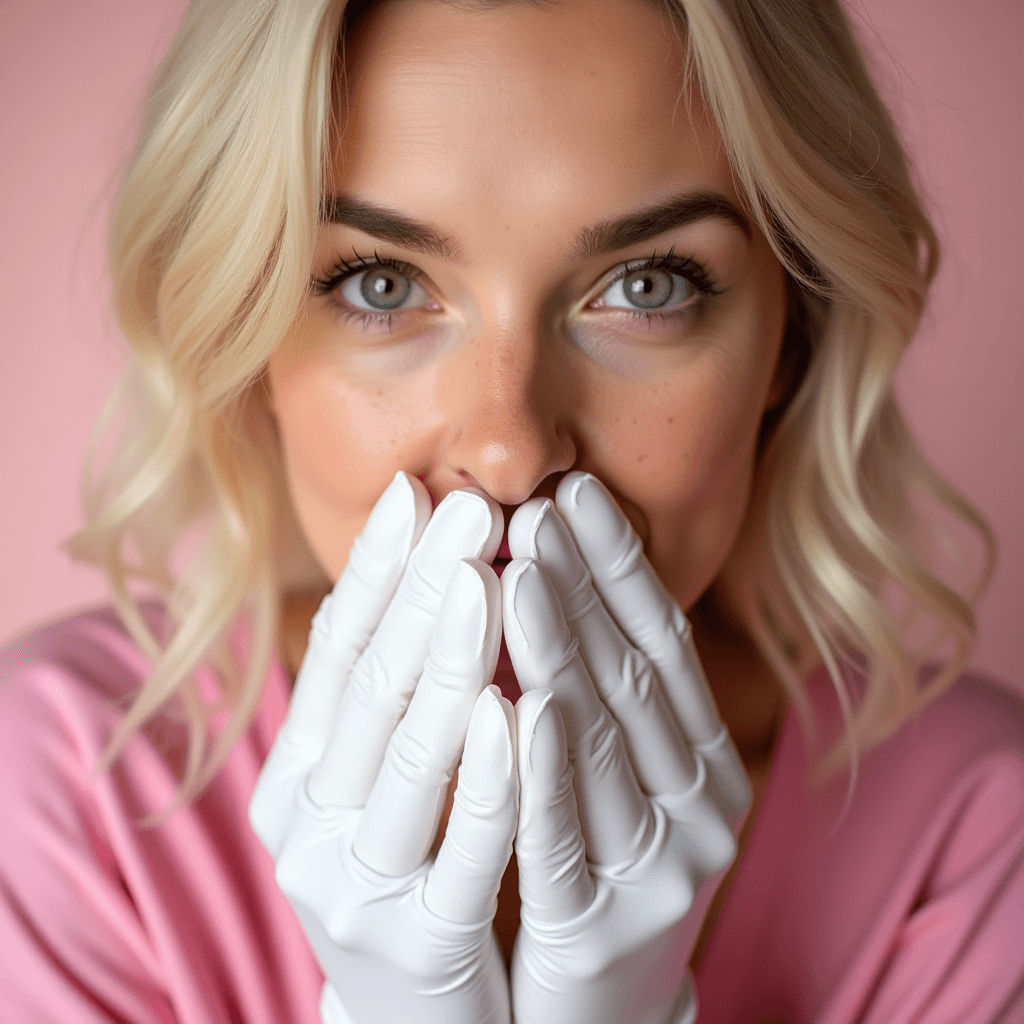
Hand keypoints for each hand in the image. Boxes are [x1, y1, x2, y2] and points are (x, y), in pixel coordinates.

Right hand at [249, 472, 518, 1023]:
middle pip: (370, 687)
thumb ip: (393, 689)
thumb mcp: (386, 777)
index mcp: (300, 773)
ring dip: (451, 660)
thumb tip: (421, 562)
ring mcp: (355, 889)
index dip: (375, 569)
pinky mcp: (417, 945)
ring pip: (409, 758)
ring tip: (491, 577)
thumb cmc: (417, 868)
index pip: (335, 651)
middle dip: (422, 590)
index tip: (416, 493)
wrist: (423, 1020)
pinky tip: (516, 708)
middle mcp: (308, 825)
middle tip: (471, 508)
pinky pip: (462, 851)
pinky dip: (487, 775)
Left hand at [502, 471, 751, 1023]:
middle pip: (634, 677)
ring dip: (563, 651)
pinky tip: (517, 703)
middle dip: (584, 587)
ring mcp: (663, 869)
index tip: (577, 491)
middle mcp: (702, 806)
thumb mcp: (612, 771)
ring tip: (521, 570)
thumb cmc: (591, 862)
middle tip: (538, 509)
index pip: (660, 642)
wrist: (594, 1010)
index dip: (620, 564)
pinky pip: (566, 836)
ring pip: (605, 742)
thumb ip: (599, 689)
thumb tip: (552, 569)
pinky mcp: (607, 928)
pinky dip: (541, 767)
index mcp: (705, 759)